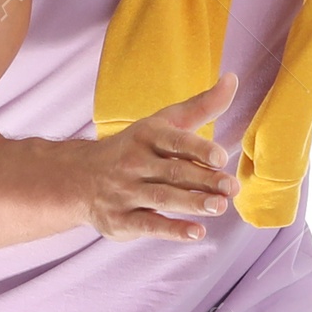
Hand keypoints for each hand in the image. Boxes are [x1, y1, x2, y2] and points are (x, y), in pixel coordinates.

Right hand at [77, 72, 240, 241]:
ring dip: (192, 203)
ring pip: (162, 198)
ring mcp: (125, 192)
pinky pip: (149, 225)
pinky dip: (173, 230)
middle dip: (204, 181)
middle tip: (232, 188)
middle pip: (174, 173)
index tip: (221, 157)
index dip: (198, 149)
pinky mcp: (120, 220)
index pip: (174, 141)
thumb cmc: (134, 149)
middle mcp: (134, 163)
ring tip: (220, 207)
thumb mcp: (163, 123)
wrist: (78, 178)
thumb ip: (201, 106)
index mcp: (147, 136)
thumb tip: (233, 80)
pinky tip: (197, 232)